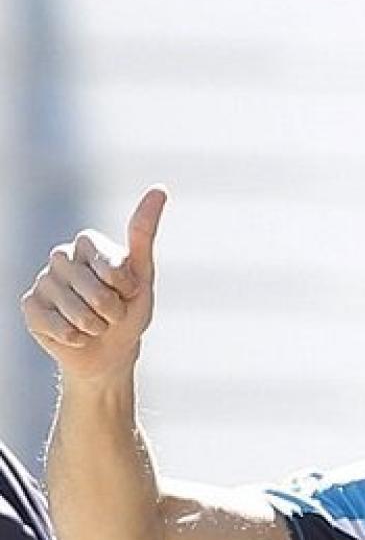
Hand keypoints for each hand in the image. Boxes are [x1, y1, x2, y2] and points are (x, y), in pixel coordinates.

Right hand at [21, 188, 167, 381]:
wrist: (109, 350)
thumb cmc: (129, 309)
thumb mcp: (142, 274)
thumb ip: (144, 233)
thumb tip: (159, 188)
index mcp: (88, 244)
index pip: (108, 262)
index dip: (123, 284)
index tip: (129, 291)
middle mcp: (62, 257)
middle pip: (92, 287)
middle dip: (111, 309)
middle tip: (112, 314)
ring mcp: (43, 281)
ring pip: (74, 309)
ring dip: (94, 325)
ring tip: (95, 324)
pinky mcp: (30, 305)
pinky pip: (55, 324)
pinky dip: (75, 336)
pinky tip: (76, 335)